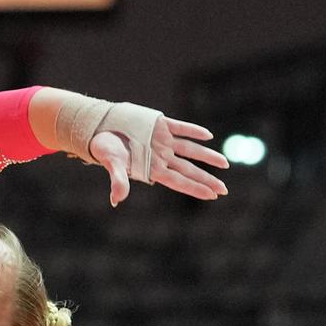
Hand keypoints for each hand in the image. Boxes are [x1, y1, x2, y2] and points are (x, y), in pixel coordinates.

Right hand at [90, 119, 230, 206]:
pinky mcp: (161, 125)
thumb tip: (116, 201)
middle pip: (189, 169)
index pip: (179, 181)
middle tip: (224, 190)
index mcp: (153, 169)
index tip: (212, 195)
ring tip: (225, 163)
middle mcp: (162, 157)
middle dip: (207, 179)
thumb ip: (118, 180)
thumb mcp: (112, 164)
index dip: (195, 188)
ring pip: (190, 150)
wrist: (100, 129)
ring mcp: (163, 141)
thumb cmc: (105, 150)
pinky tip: (208, 135)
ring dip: (207, 156)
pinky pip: (181, 128)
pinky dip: (193, 130)